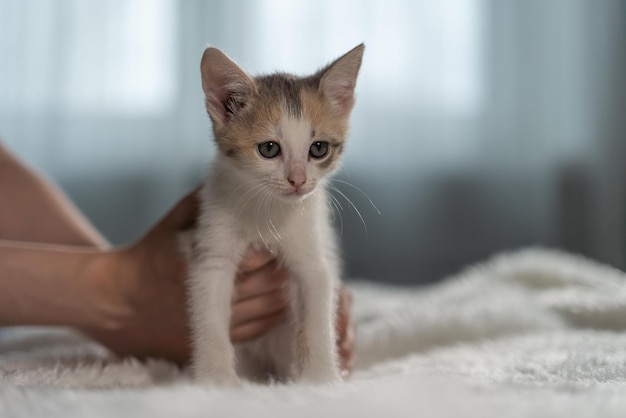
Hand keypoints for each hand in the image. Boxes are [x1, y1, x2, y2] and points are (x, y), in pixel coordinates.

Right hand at [84, 190, 356, 374]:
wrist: (119, 301)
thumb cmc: (152, 253)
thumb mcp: (174, 222)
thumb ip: (205, 200)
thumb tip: (239, 176)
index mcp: (192, 263)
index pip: (249, 259)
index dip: (273, 247)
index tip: (286, 234)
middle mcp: (201, 297)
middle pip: (265, 285)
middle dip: (284, 268)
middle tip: (298, 252)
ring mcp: (208, 322)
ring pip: (267, 309)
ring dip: (286, 291)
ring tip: (295, 272)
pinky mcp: (211, 339)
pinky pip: (257, 330)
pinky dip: (275, 314)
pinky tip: (284, 297)